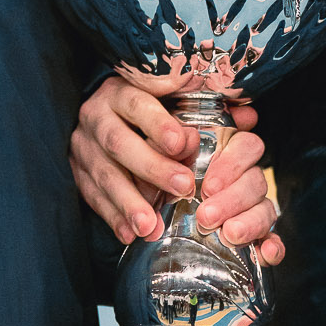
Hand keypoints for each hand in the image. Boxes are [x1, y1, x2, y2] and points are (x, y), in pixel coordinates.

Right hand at [70, 76, 282, 262]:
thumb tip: (249, 117)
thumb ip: (208, 108)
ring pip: (103, 174)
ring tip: (150, 226)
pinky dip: (112, 217)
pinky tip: (129, 234)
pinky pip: (91, 196)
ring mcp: (82, 146)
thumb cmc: (147, 107)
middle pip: (119, 142)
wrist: (98, 114)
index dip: (159, 124)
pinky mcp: (76, 172)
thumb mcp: (170, 99)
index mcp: (121, 91)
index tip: (183, 144)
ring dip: (128, 202)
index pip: (137, 103)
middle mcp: (97, 116)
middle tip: (183, 187)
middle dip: (151, 167)